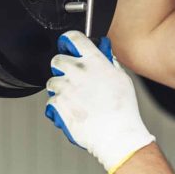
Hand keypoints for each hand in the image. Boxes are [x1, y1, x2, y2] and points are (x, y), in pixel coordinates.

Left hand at [44, 31, 155, 173]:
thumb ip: (109, 65)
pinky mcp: (58, 104)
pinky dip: (59, 107)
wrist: (117, 135)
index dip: (68, 41)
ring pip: (52, 82)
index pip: (73, 38)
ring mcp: (66, 88)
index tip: (68, 45)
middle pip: (57, 59)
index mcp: (94, 61)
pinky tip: (73, 111)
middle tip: (71, 77)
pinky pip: (51, 101)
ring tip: (75, 99)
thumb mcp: (122, 79)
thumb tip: (104, 58)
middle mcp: (78, 71)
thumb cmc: (123, 110)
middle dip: (61, 67)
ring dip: (60, 89)